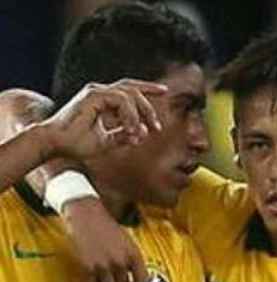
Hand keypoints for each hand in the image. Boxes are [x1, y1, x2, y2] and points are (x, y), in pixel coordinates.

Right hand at [39, 79, 165, 161]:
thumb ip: (124, 135)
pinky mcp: (92, 95)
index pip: (129, 89)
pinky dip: (129, 115)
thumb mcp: (107, 141)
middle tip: (157, 126)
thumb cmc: (77, 144)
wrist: (57, 145)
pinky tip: (130, 129)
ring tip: (138, 134)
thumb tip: (143, 134)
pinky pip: (121, 101)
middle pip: (133, 89)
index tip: (165, 91)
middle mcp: (99, 92)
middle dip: (149, 106)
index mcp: (102, 99)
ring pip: (129, 95)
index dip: (148, 88)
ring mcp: (95, 92)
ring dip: (139, 115)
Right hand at [61, 197, 149, 281]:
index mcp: (134, 255)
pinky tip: (95, 276)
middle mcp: (121, 262)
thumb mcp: (128, 242)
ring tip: (105, 281)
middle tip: (116, 281)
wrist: (86, 215)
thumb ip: (132, 259)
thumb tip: (135, 277)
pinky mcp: (88, 267)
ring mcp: (104, 266)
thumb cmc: (107, 226)